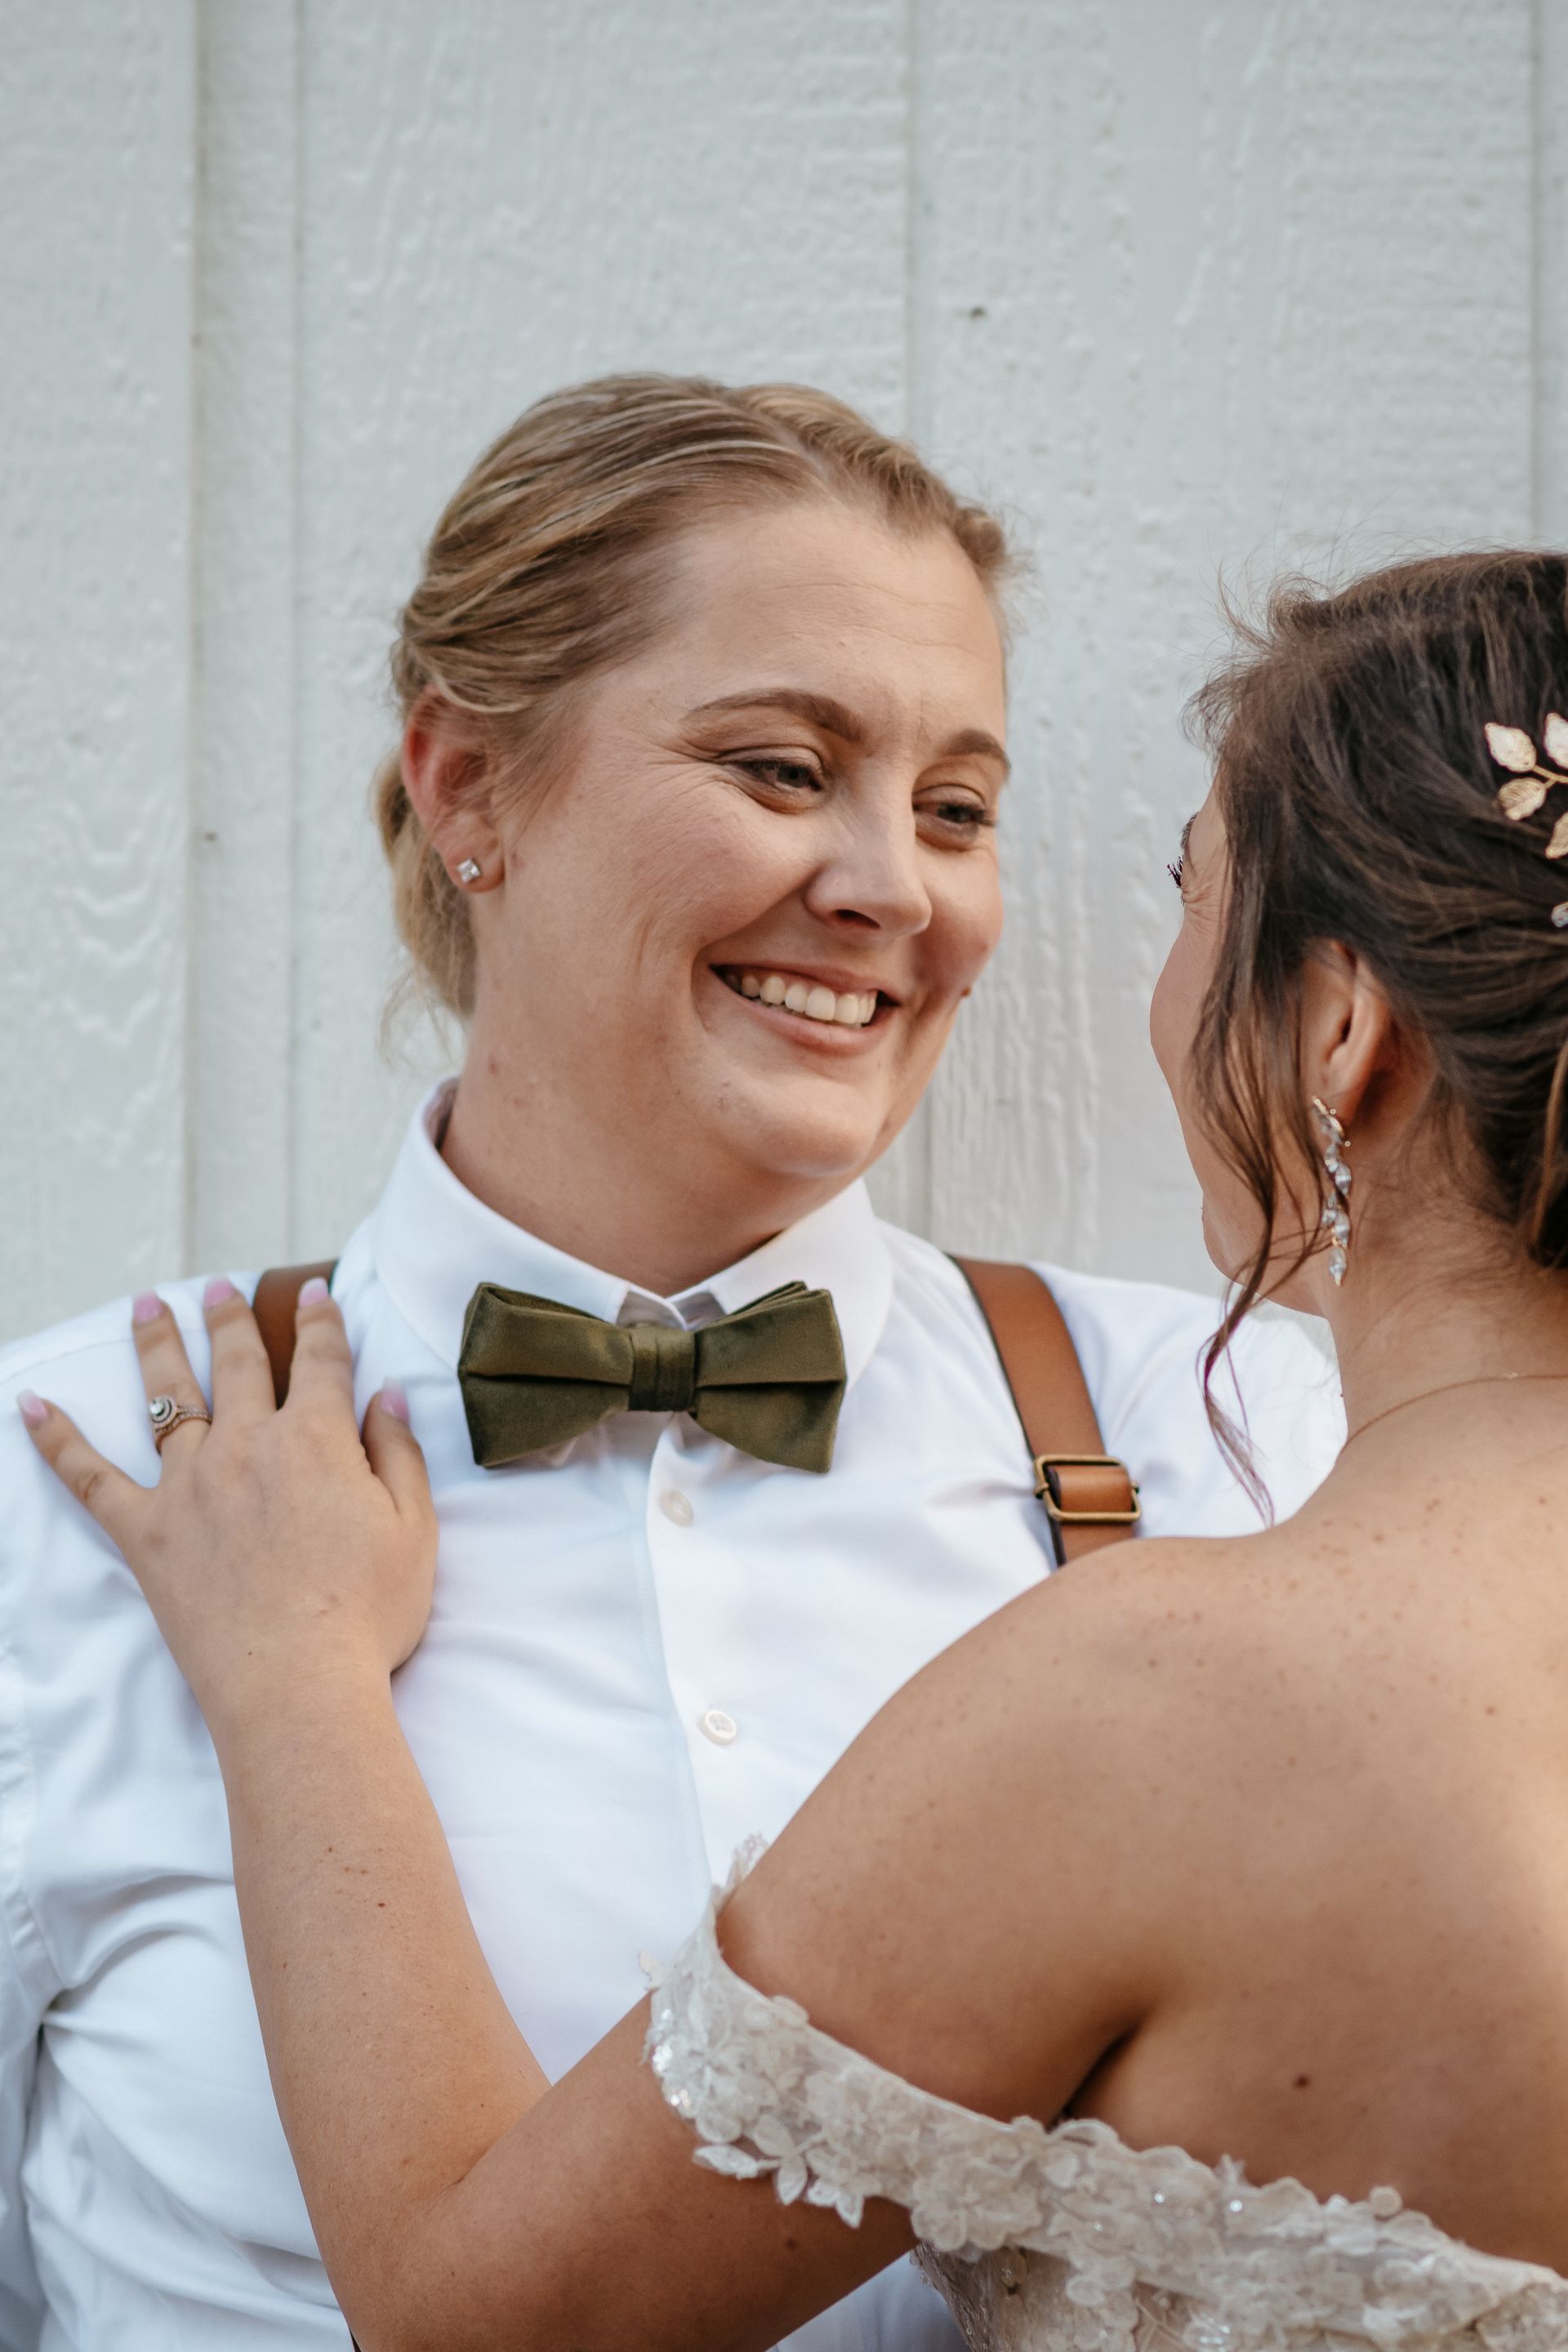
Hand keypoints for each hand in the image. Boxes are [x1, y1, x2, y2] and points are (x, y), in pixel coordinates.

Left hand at [17, 1278, 436, 1742]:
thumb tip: (386, 1394)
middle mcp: (248, 1445)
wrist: (297, 1685)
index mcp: (317, 1439)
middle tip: (218, 1286)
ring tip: (145, 1304)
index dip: (321, 1321)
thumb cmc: (366, 1615)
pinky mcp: (146, 1532)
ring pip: (169, 1397)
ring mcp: (190, 1485)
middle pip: (237, 1362)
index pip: (320, 1359)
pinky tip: (30, 1407)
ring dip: (156, 1344)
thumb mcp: (414, 1529)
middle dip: (229, 1317)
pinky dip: (56, 1440)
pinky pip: (91, 1477)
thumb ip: (398, 1453)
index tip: (316, 1292)